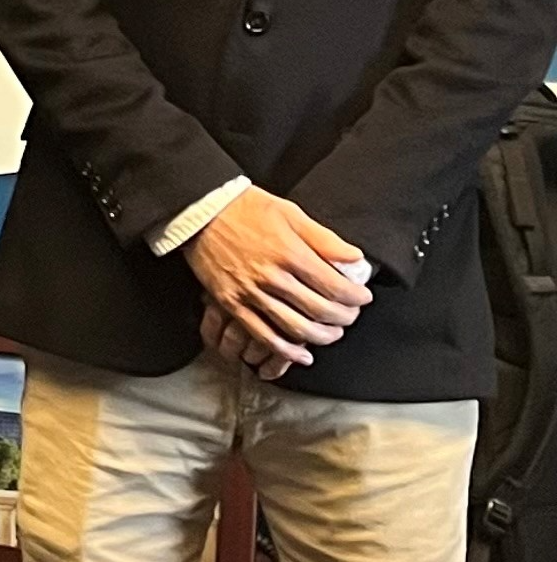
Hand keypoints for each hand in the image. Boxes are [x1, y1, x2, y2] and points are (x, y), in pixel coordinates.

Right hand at [180, 189, 369, 372]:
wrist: (198, 210)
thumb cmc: (243, 207)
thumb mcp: (289, 212)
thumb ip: (324, 238)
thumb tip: (355, 258)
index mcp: (290, 253)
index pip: (335, 287)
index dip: (356, 297)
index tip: (362, 297)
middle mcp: (272, 276)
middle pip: (320, 311)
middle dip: (344, 318)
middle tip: (351, 315)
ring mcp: (250, 292)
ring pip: (296, 328)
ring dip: (322, 337)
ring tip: (332, 333)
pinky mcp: (232, 302)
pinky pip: (262, 334)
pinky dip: (285, 350)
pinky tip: (301, 354)